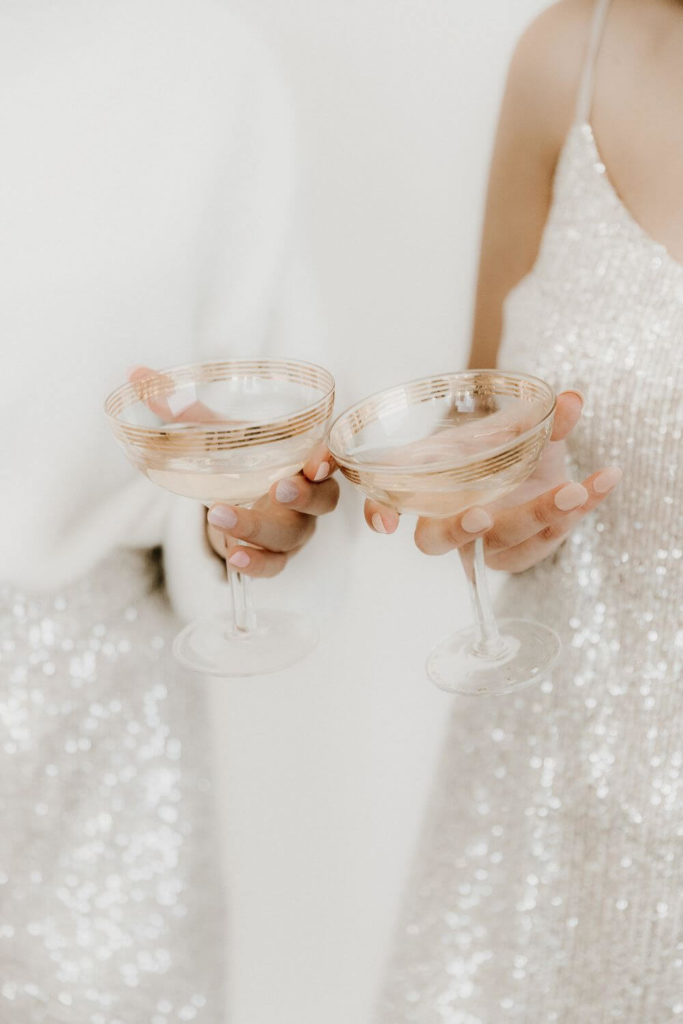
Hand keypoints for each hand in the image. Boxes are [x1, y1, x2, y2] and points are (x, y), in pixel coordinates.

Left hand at [128, 367, 339, 576]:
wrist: (230, 502)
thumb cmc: (239, 461)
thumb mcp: (216, 434)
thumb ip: (183, 408)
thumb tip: (137, 375)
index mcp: (302, 460)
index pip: (328, 459)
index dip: (328, 461)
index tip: (316, 460)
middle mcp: (308, 497)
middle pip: (322, 501)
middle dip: (304, 496)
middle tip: (278, 489)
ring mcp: (294, 530)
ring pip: (290, 536)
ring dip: (258, 528)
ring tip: (220, 517)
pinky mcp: (275, 556)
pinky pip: (274, 566)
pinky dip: (255, 564)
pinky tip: (232, 556)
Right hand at [363, 391, 621, 572]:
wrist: (533, 467)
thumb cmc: (496, 448)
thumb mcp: (506, 427)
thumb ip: (535, 417)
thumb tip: (571, 400)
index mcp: (428, 488)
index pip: (387, 502)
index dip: (378, 514)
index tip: (385, 525)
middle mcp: (451, 521)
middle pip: (440, 541)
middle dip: (460, 531)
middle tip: (483, 515)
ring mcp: (490, 541)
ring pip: (507, 543)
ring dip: (541, 516)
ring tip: (574, 489)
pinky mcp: (527, 550)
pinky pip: (551, 538)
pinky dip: (582, 507)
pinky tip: (606, 478)